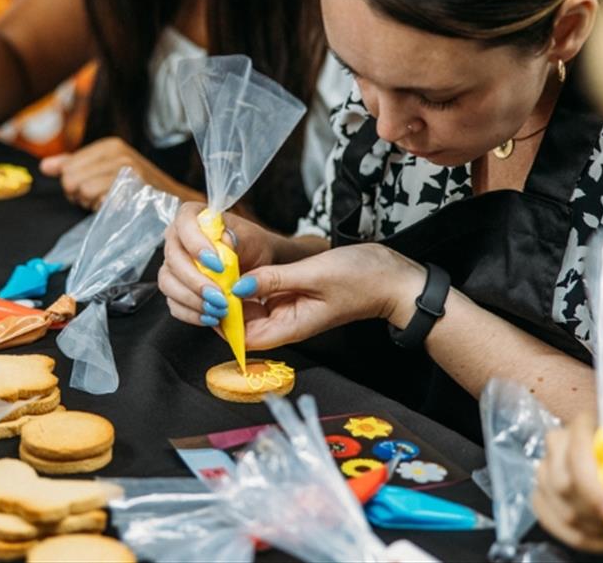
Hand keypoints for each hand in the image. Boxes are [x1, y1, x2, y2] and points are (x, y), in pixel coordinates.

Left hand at [39, 137, 189, 210]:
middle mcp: (119, 153)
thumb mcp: (104, 170)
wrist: (176, 203)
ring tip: (111, 203)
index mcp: (110, 145)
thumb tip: (44, 167)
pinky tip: (120, 208)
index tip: (94, 188)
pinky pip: (100, 202)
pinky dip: (106, 211)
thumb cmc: (137, 189)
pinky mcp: (135, 189)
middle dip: (80, 196)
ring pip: (83, 191)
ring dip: (93, 205)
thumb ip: (72, 166)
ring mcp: (129, 170)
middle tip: (101, 199)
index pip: (67, 169)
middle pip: (70, 180)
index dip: (74, 185)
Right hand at [158, 202, 280, 326]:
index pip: (184, 223)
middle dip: (195, 281)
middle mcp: (177, 239)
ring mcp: (173, 265)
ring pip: (168, 283)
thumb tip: (224, 239)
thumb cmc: (253, 247)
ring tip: (218, 309)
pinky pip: (173, 303)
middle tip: (219, 297)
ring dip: (192, 300)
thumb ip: (238, 238)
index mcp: (193, 217)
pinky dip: (191, 313)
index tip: (217, 265)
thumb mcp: (253, 239)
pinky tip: (211, 317)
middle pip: (172, 258)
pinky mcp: (175, 289)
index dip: (196, 244)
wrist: (258, 267)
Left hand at [231, 243, 424, 349]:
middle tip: (210, 274)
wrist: (392, 278)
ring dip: (233, 290)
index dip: (223, 321)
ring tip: (220, 266)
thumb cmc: (362, 279)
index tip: (212, 294)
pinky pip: (261, 293)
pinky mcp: (290, 294)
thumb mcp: (314, 274)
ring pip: (248, 306)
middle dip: (223, 303)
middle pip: (241, 323)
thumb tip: (238, 285)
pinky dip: (248, 282)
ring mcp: (287, 308)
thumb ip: (275, 279)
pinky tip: (239, 264)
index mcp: (290, 327)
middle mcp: (285, 322)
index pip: (243, 338)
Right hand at [534, 412, 602, 552]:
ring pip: (555, 504)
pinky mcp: (540, 492)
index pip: (576, 450)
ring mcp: (545, 468)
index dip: (590, 484)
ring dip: (585, 525)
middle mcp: (559, 443)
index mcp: (586, 428)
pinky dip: (575, 536)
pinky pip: (546, 518)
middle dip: (590, 511)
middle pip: (561, 482)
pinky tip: (597, 538)